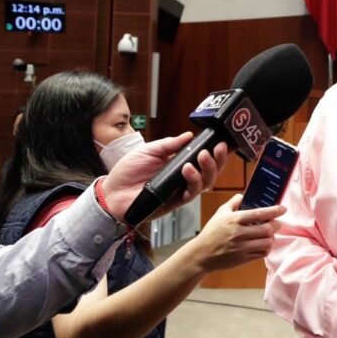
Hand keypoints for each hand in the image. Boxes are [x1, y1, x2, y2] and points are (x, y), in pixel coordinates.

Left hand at [99, 132, 227, 221]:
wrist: (113, 192)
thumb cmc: (128, 172)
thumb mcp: (149, 151)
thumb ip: (169, 144)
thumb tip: (189, 135)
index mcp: (179, 163)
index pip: (203, 158)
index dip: (216, 152)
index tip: (223, 141)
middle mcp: (183, 177)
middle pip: (211, 171)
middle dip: (218, 160)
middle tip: (217, 148)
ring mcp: (180, 190)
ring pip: (206, 183)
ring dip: (207, 169)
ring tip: (201, 157)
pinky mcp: (175, 202)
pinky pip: (191, 194)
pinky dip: (192, 181)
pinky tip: (187, 170)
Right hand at [192, 194, 283, 271]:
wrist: (202, 254)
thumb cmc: (211, 232)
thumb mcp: (220, 213)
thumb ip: (233, 203)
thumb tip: (244, 195)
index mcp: (235, 220)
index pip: (259, 213)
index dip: (274, 211)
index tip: (283, 209)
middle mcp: (239, 233)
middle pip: (267, 229)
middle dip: (276, 225)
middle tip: (277, 223)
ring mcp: (242, 247)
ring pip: (267, 242)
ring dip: (271, 237)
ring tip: (269, 234)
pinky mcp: (244, 259)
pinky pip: (262, 253)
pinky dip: (266, 248)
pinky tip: (263, 244)